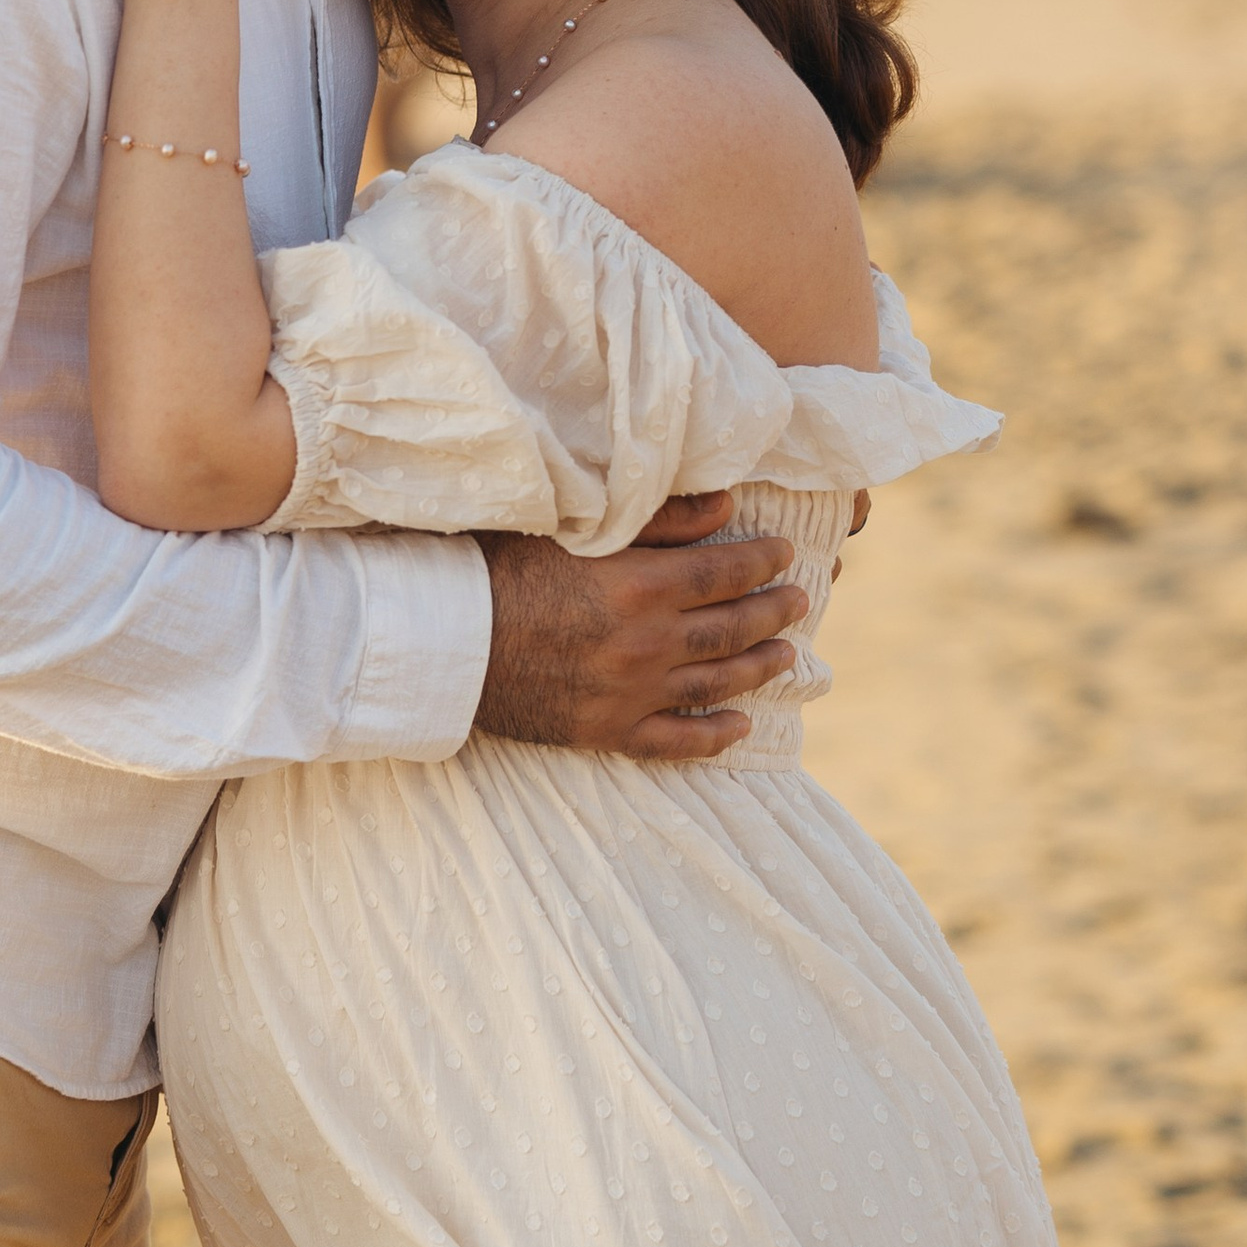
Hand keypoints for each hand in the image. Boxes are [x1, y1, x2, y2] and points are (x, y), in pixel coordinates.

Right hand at [474, 490, 811, 759]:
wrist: (445, 642)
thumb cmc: (501, 567)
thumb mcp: (577, 527)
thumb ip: (658, 518)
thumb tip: (726, 506)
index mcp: (640, 586)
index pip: (724, 572)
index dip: (761, 561)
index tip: (784, 552)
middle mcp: (646, 643)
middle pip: (729, 628)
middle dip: (771, 612)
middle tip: (801, 600)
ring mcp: (629, 693)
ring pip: (713, 682)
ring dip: (757, 668)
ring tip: (786, 655)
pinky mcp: (605, 729)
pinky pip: (673, 740)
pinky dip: (711, 736)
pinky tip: (739, 728)